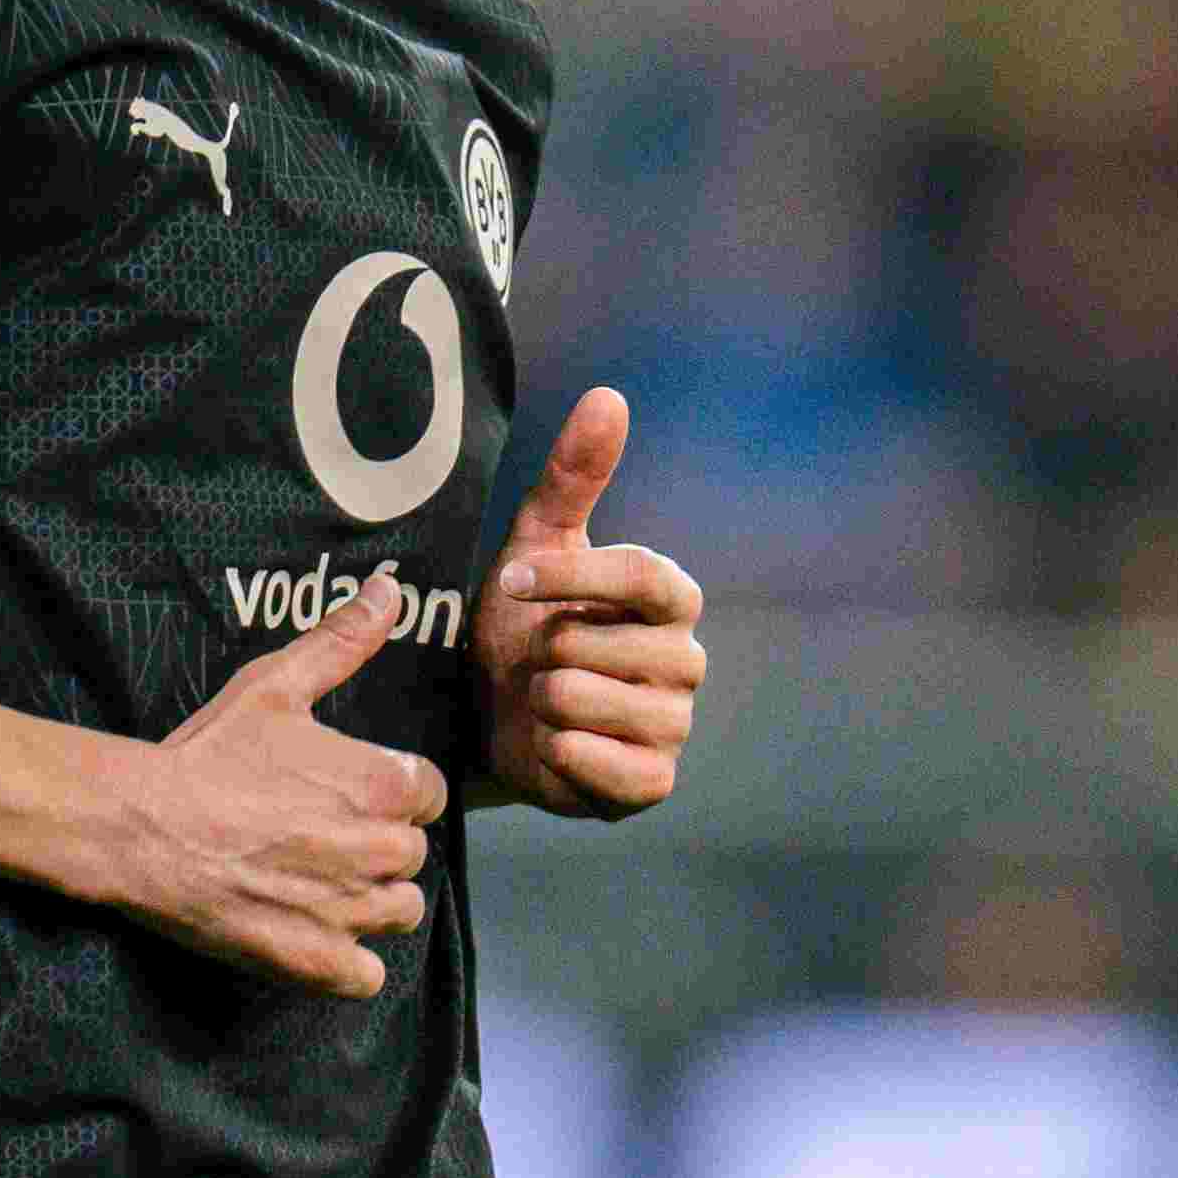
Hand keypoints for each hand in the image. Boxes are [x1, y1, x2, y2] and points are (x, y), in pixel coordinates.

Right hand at [118, 572, 450, 996]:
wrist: (140, 829)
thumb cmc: (207, 756)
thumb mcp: (274, 685)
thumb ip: (342, 642)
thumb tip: (389, 592)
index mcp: (381, 784)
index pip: (429, 794)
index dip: (391, 791)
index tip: (346, 792)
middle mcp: (378, 851)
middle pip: (412, 854)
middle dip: (377, 845)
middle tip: (318, 834)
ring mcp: (350, 913)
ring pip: (399, 912)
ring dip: (368, 900)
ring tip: (316, 881)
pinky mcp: (318, 964)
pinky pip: (367, 976)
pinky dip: (346, 961)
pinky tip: (310, 932)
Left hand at [473, 388, 703, 820]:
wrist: (490, 719)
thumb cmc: (521, 623)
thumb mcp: (537, 543)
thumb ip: (574, 476)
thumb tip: (611, 395)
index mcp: (670, 598)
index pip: (644, 575)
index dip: (572, 578)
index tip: (511, 581)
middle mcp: (686, 659)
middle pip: (605, 644)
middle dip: (545, 651)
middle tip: (536, 659)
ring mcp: (675, 724)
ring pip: (593, 701)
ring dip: (544, 701)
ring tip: (540, 700)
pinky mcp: (653, 783)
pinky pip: (609, 767)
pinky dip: (561, 752)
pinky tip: (550, 742)